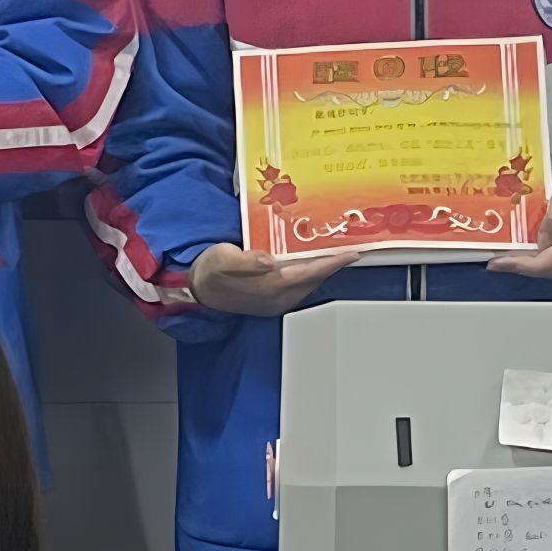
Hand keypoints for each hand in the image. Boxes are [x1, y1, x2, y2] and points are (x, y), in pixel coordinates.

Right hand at [183, 242, 369, 317]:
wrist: (198, 289)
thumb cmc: (211, 269)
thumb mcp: (224, 258)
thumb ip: (247, 261)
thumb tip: (270, 261)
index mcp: (269, 285)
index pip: (309, 272)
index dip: (332, 263)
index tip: (352, 253)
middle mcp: (278, 298)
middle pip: (314, 279)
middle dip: (332, 264)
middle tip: (349, 247)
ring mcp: (276, 303)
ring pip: (308, 285)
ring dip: (322, 270)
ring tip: (335, 253)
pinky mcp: (273, 303)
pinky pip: (300, 288)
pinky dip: (311, 275)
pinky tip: (312, 264)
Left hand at [492, 178, 551, 283]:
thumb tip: (543, 240)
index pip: (544, 263)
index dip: (519, 265)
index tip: (496, 263)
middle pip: (542, 271)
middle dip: (517, 266)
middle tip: (495, 263)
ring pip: (546, 274)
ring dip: (525, 267)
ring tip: (506, 260)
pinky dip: (536, 266)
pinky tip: (524, 260)